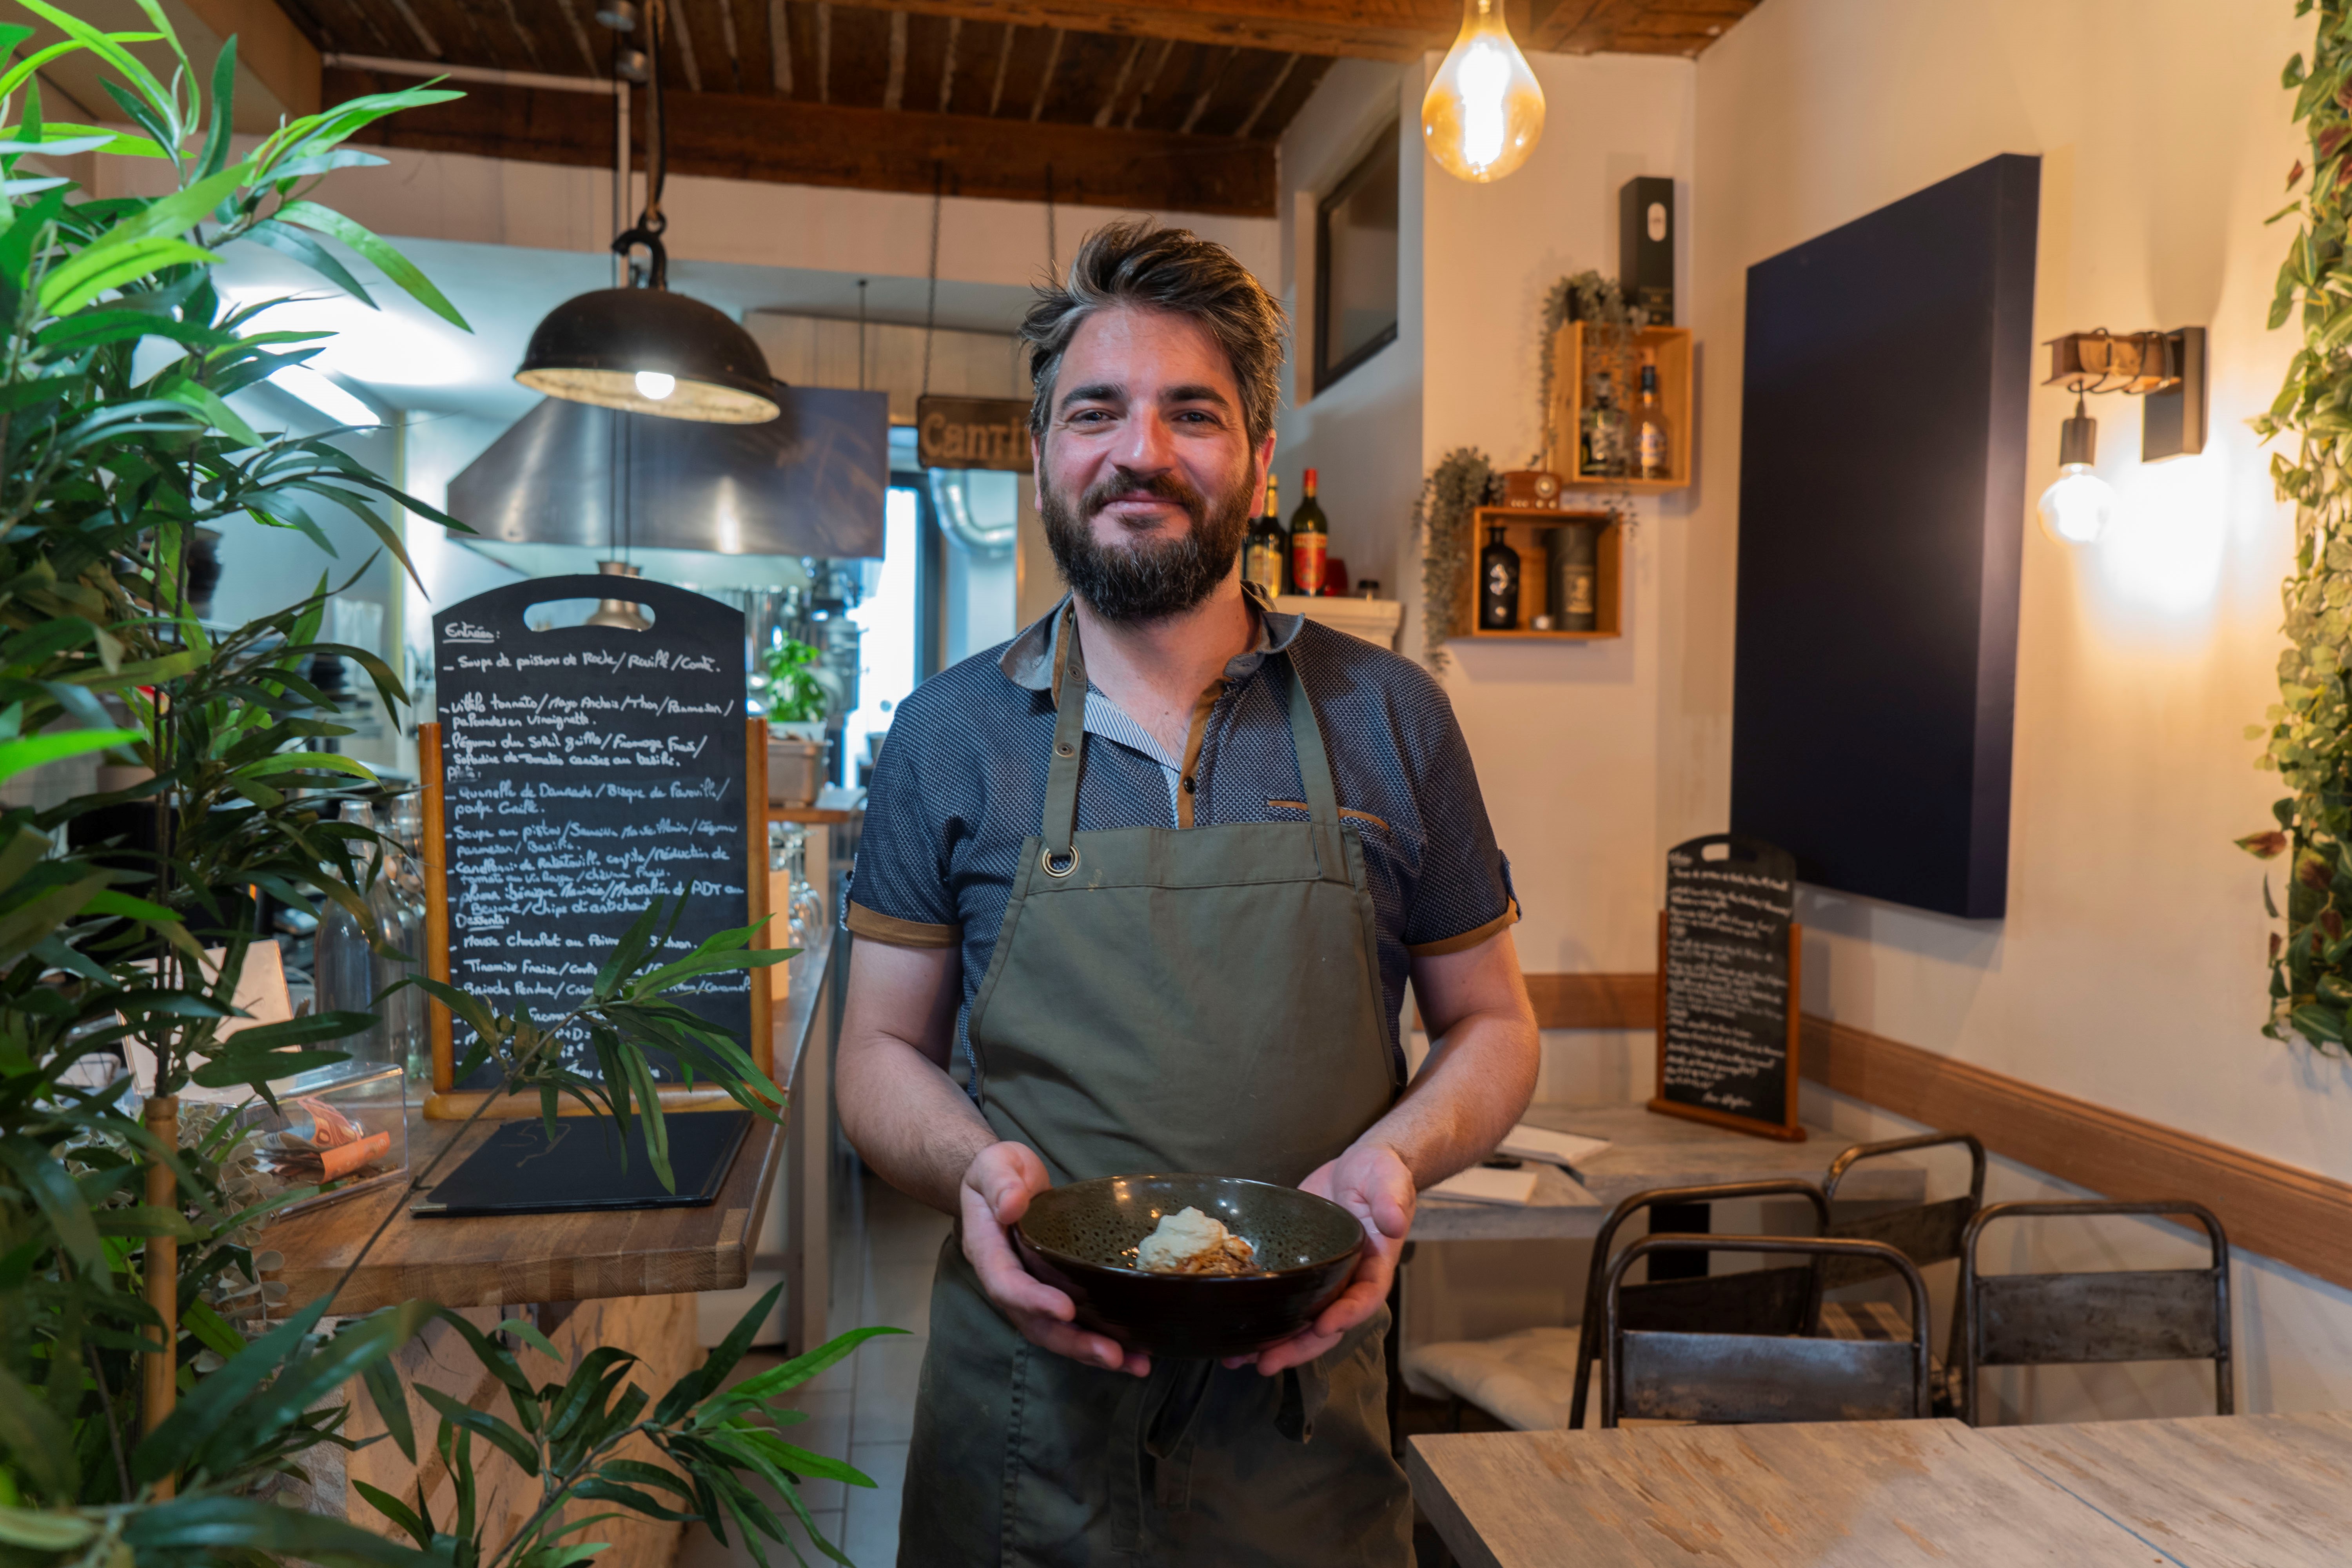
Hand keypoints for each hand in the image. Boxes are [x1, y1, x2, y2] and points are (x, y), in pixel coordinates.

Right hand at [960, 1141, 1150, 1377]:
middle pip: (1034, 1323)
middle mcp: (1008, 1281)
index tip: (1066, 1309)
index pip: (1006, 1284)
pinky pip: (1074, 1323)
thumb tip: (1011, 1206)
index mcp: (988, 1252)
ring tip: (1135, 1364)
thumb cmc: (999, 1171)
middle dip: (1073, 1342)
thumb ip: (1001, 1182)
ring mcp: (1032, 1290)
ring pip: (1056, 1332)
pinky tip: (1135, 1352)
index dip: (1033, 1301)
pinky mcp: (1054, 1290)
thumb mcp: (996, 1164)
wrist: (1003, 1181)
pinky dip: (1100, 1338)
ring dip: (1092, 1352)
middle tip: (1112, 1355)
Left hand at [1227, 1141, 1414, 1377]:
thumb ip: (1392, 1198)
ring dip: (1274, 1343)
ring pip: (1301, 1320)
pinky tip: (1233, 1333)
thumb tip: (1393, 1223)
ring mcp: (1321, 1277)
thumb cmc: (1379, 1173)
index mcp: (1374, 1265)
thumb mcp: (1389, 1179)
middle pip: (1327, 1324)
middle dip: (1299, 1347)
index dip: (1346, 1316)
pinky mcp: (1296, 1267)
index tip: (1323, 1327)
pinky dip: (1261, 1316)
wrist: (1356, 1166)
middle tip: (1267, 1363)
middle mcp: (1347, 1280)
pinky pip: (1282, 1299)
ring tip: (1238, 1360)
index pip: (1365, 1298)